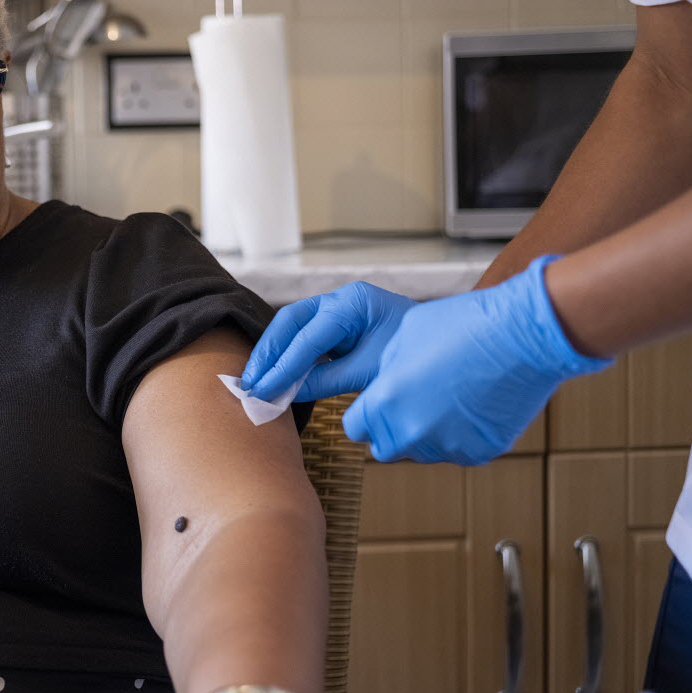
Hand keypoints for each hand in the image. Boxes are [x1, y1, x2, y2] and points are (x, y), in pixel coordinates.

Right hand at [242, 283, 416, 401]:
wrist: (442, 350)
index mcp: (353, 303)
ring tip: (254, 381)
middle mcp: (340, 299)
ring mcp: (336, 308)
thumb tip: (287, 394)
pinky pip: (302, 336)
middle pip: (289, 322)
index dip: (283, 366)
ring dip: (272, 354)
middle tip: (249, 383)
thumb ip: (327, 380)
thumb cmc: (414, 356)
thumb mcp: (371, 371)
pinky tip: (272, 374)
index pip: (308, 336)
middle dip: (267, 353)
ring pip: (291, 326)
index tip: (263, 390)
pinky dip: (286, 355)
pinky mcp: (334, 323)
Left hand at [344, 256, 611, 464]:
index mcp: (385, 401)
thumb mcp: (404, 337)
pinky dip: (461, 436)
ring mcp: (447, 446)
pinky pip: (459, 451)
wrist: (521, 336)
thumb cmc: (462, 326)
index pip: (355, 428)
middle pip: (385, 447)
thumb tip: (382, 384)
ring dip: (427, 434)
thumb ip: (385, 370)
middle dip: (392, 430)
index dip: (365, 415)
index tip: (377, 406)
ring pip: (422, 451)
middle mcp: (411, 431)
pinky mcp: (479, 452)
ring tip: (448, 399)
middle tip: (412, 404)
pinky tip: (474, 405)